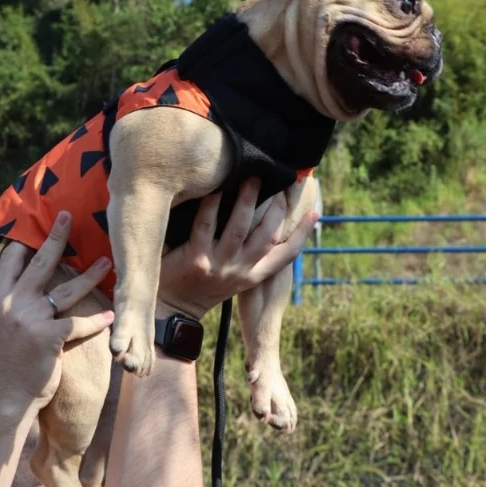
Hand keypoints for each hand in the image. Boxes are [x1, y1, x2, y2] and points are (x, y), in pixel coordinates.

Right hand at [0, 212, 113, 417]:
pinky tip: (111, 314)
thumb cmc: (4, 364)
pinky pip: (79, 323)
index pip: (10, 261)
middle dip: (56, 237)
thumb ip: (1, 303)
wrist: (5, 398)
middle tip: (68, 217)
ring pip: (66, 290)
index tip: (37, 224)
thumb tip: (8, 281)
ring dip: (90, 275)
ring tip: (107, 262)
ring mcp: (29, 320)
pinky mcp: (49, 338)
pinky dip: (97, 320)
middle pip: (40, 264)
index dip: (24, 241)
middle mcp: (10, 304)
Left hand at [157, 179, 317, 319]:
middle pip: (267, 236)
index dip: (303, 233)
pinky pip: (206, 225)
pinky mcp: (195, 260)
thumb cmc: (202, 283)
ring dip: (248, 199)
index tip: (315, 211)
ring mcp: (218, 266)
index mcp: (253, 276)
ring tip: (253, 177)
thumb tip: (263, 221)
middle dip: (276, 208)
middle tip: (279, 184)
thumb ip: (248, 254)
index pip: (286, 255)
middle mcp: (240, 272)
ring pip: (239, 227)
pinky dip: (212, 204)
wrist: (170, 308)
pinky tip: (216, 188)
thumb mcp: (233, 276)